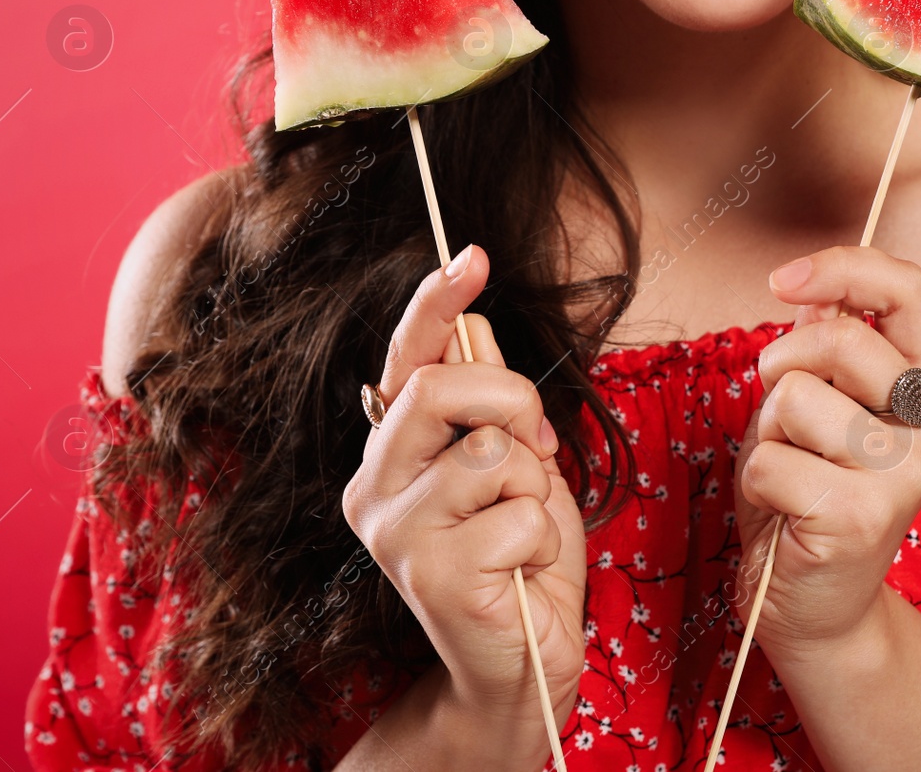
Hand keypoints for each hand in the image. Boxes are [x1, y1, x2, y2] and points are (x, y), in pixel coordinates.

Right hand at [342, 245, 586, 733]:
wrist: (521, 665)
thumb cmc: (522, 562)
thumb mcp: (518, 468)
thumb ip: (491, 407)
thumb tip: (475, 324)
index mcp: (396, 451)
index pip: (410, 358)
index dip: (437, 302)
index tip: (472, 255)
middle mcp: (377, 484)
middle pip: (441, 386)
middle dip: (513, 401)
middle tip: (537, 448)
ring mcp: (396, 533)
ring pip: (490, 452)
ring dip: (534, 487)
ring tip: (522, 532)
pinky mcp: (431, 576)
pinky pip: (518, 515)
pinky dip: (542, 540)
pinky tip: (520, 574)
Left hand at [732, 246, 920, 658]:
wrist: (814, 608)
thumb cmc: (803, 497)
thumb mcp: (808, 408)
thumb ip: (819, 351)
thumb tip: (809, 291)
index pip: (905, 290)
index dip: (842, 267)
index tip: (783, 282)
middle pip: (840, 338)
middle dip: (782, 365)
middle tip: (782, 418)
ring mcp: (906, 472)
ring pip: (794, 398)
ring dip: (769, 435)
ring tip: (792, 475)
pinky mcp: (864, 515)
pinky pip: (769, 459)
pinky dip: (757, 483)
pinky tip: (787, 513)